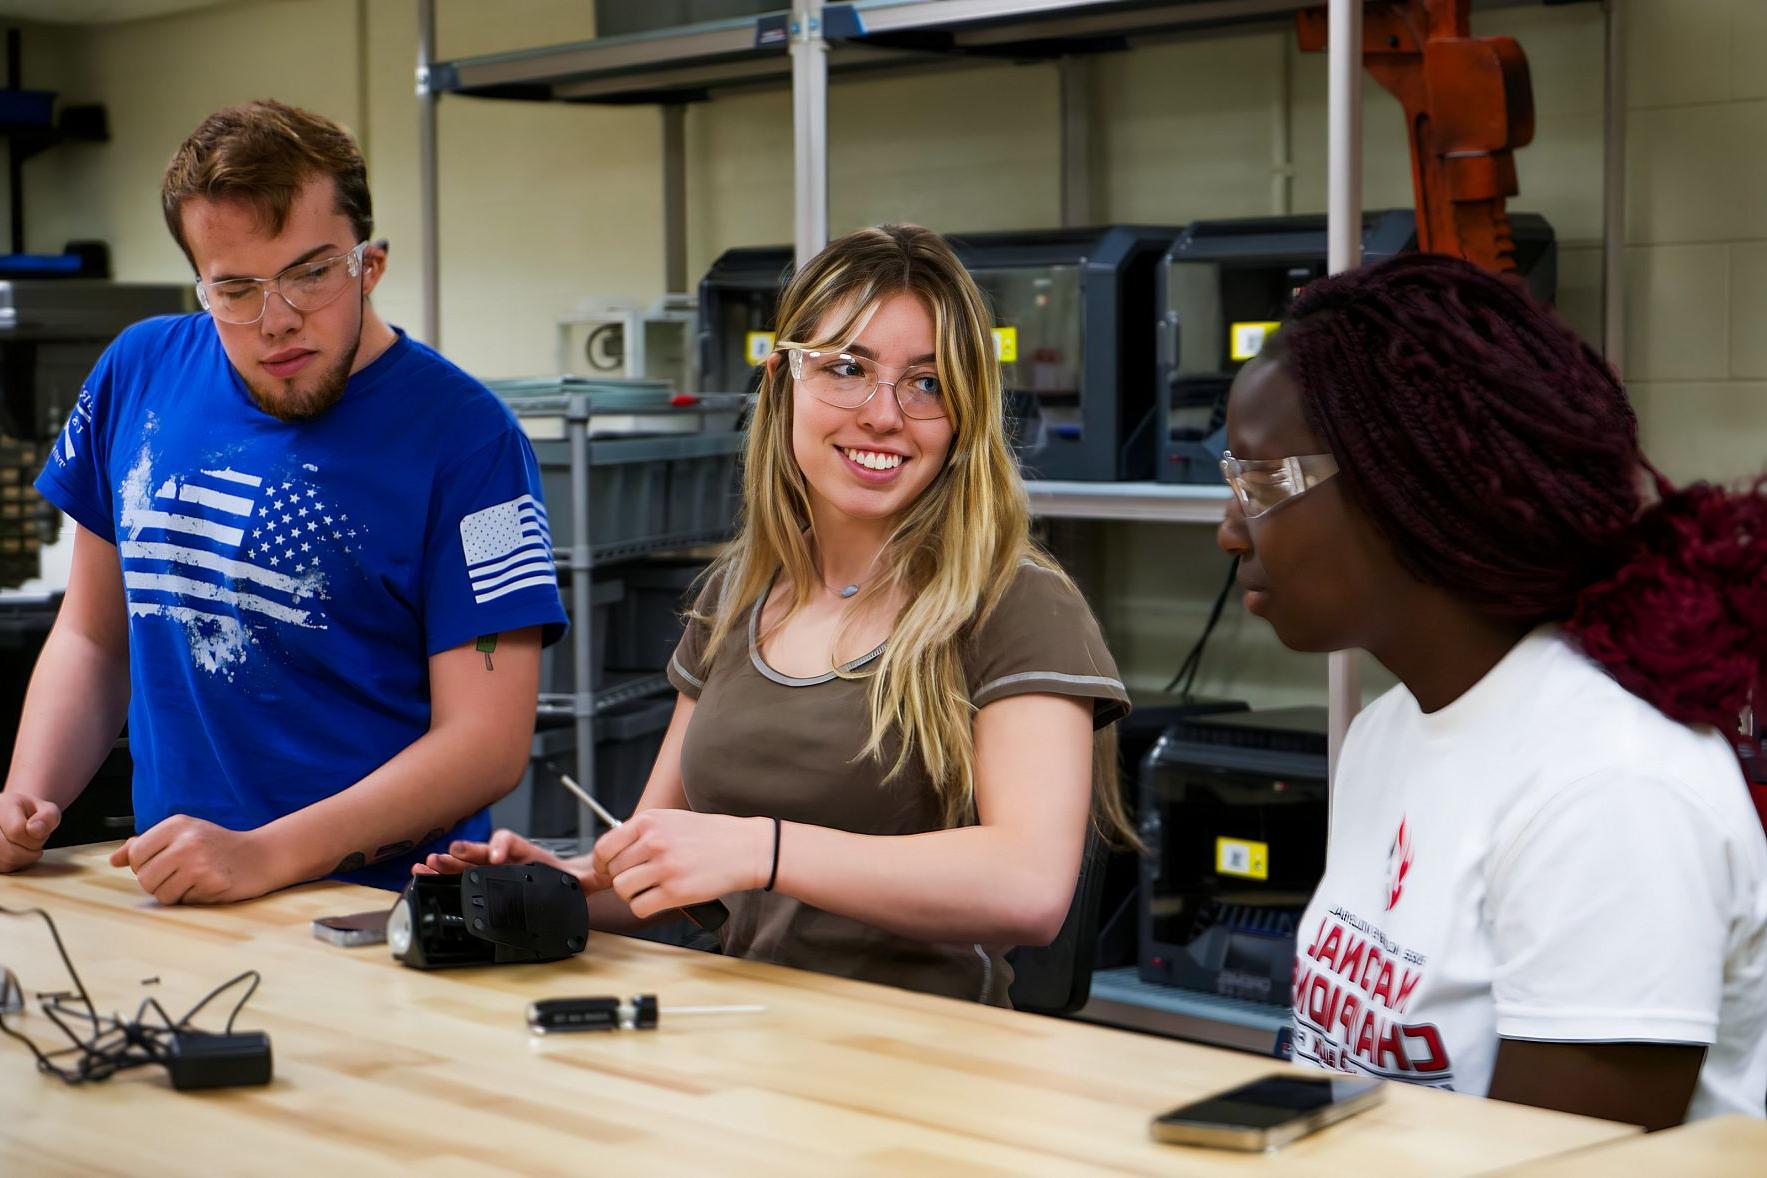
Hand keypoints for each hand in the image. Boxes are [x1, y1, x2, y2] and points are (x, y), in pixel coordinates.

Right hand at [0, 792, 61, 871]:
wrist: (19, 818)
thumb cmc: (34, 815)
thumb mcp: (48, 810)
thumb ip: (48, 817)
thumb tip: (35, 830)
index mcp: (2, 806)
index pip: (17, 831)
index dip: (35, 837)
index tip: (38, 831)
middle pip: (8, 850)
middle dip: (30, 850)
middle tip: (35, 842)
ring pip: (4, 861)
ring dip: (23, 859)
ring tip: (27, 846)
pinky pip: (3, 867)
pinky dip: (15, 865)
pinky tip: (18, 854)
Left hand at [107, 816, 277, 904]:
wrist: (262, 855)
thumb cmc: (218, 846)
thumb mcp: (183, 835)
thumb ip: (147, 844)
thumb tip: (114, 860)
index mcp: (176, 824)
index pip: (137, 854)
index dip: (146, 865)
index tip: (165, 862)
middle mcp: (187, 840)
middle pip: (145, 877)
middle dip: (158, 883)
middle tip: (181, 875)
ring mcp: (199, 862)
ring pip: (160, 893)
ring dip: (174, 893)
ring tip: (194, 880)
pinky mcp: (211, 882)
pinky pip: (181, 901)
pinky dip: (191, 898)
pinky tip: (207, 885)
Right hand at [413, 829, 609, 892]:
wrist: (559, 879)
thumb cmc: (566, 877)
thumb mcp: (584, 878)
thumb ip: (595, 876)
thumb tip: (611, 874)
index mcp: (527, 853)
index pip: (511, 841)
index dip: (503, 846)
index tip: (500, 856)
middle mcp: (507, 856)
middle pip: (483, 849)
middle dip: (467, 852)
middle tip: (452, 854)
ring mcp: (492, 866)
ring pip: (467, 861)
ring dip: (447, 862)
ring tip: (428, 863)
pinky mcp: (483, 877)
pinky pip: (459, 874)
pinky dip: (440, 873)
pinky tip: (422, 873)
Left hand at [592, 809, 769, 920]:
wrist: (746, 849)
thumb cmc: (711, 836)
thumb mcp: (672, 821)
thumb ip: (641, 834)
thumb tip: (610, 857)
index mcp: (649, 821)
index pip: (604, 847)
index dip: (602, 863)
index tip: (608, 870)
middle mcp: (654, 841)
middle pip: (613, 871)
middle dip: (623, 878)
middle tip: (641, 879)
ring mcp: (664, 867)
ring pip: (623, 890)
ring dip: (633, 894)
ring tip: (651, 889)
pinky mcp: (675, 891)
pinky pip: (639, 907)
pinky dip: (645, 907)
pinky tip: (660, 899)